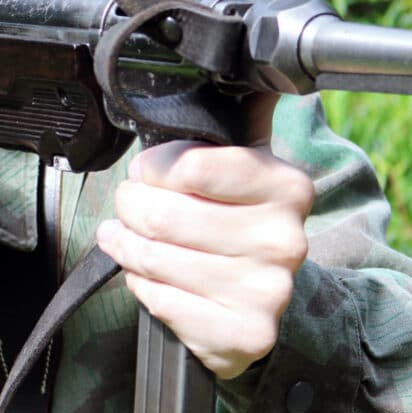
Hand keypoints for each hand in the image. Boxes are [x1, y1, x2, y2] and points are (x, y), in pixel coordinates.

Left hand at [95, 103, 313, 379]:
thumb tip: (203, 78)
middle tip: (127, 206)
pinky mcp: (245, 334)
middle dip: (131, 207)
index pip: (190, 165)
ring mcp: (268, 291)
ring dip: (127, 246)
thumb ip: (218, 133)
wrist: (262, 300)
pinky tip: (147, 277)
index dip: (153, 168)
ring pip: (156, 259)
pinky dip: (141, 286)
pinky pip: (161, 301)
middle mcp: (284, 239)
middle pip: (164, 215)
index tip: (146, 172)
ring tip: (124, 239)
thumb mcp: (239, 171)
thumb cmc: (237, 225)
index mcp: (287, 186)